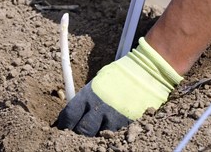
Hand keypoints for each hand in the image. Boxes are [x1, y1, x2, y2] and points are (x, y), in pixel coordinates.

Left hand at [57, 37, 182, 136]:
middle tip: (78, 130)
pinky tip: (109, 128)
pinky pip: (113, 135)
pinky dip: (109, 133)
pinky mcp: (127, 125)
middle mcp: (99, 108)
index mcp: (89, 94)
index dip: (65, 123)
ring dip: (94, 134)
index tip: (64, 126)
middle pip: (81, 130)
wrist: (146, 73)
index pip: (70, 115)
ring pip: (97, 136)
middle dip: (78, 131)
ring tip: (95, 129)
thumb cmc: (120, 75)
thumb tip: (75, 110)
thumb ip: (86, 97)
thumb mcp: (98, 82)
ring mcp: (114, 118)